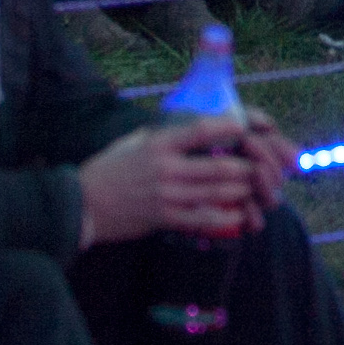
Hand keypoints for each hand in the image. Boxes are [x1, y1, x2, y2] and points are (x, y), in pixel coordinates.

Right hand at [77, 113, 281, 247]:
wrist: (83, 204)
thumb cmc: (107, 169)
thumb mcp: (132, 142)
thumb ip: (160, 136)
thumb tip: (184, 127)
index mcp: (158, 145)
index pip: (198, 131)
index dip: (225, 127)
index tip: (244, 125)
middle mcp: (165, 169)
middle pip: (216, 167)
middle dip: (243, 167)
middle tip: (261, 165)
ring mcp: (166, 195)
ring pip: (214, 193)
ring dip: (239, 191)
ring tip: (254, 188)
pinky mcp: (164, 218)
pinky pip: (200, 218)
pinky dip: (222, 216)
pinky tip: (237, 214)